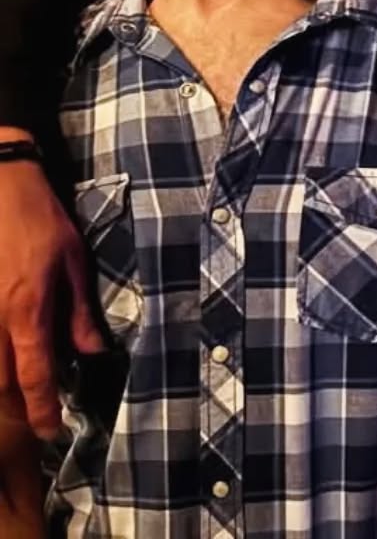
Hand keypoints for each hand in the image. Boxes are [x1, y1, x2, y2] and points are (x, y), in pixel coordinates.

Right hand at [0, 153, 104, 438]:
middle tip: (34, 423)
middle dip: (15, 410)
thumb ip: (79, 311)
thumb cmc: (40, 221)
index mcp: (27, 310)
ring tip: (17, 402)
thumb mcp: (73, 261)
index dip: (43, 408)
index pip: (34, 374)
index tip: (51, 431)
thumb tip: (93, 350)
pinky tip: (3, 360)